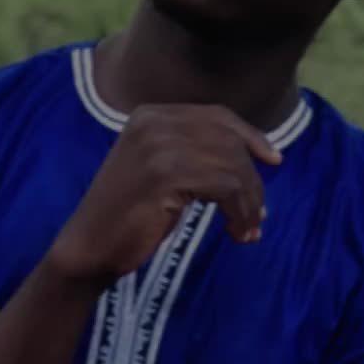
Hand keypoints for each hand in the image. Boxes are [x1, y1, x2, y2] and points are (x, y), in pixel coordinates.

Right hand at [49, 103, 282, 284]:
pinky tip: (236, 233)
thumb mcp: (162, 172)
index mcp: (151, 115)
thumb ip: (195, 154)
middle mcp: (155, 122)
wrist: (89, 248)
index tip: (275, 160)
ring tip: (247, 230)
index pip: (217, 116)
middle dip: (252, 181)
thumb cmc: (129, 218)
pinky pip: (225, 187)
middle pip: (229, 141)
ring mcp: (158, 146)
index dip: (251, 136)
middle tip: (258, 216)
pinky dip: (240, 212)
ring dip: (249, 202)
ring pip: (232, 166)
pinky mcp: (166, 175)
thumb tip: (255, 161)